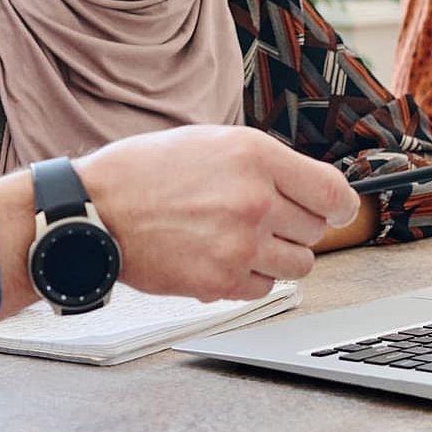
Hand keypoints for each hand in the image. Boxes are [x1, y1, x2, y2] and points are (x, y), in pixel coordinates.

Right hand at [73, 126, 358, 301]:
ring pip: (298, 265)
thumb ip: (264, 164)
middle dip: (295, 228)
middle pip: (316, 231)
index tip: (334, 211)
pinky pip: (264, 289)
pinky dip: (249, 279)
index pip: (333, 192)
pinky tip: (219, 258)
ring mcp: (240, 243)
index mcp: (255, 156)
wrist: (94, 209)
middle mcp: (254, 199)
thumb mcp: (212, 142)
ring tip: (241, 241)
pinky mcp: (221, 281)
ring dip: (277, 257)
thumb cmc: (145, 173)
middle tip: (260, 221)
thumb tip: (310, 188)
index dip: (338, 205)